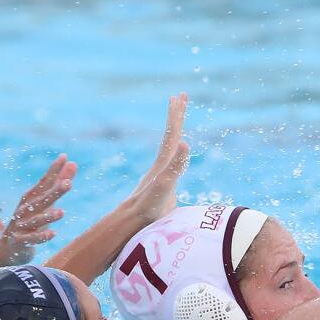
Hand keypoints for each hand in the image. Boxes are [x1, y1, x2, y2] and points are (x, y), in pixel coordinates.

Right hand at [3, 153, 77, 263]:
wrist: (6, 247)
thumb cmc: (30, 220)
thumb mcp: (45, 203)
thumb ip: (58, 184)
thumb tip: (73, 163)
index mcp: (30, 198)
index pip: (44, 182)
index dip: (53, 171)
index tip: (64, 157)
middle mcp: (25, 209)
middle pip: (41, 200)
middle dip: (55, 192)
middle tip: (68, 183)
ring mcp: (21, 225)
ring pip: (37, 220)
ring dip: (49, 216)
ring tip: (62, 212)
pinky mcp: (20, 241)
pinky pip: (32, 239)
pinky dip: (41, 236)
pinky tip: (52, 234)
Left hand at [123, 93, 189, 224]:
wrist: (133, 223)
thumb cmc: (149, 207)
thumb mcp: (165, 184)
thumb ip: (175, 164)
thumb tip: (185, 142)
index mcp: (164, 162)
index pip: (172, 133)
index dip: (177, 115)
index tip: (179, 95)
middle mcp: (162, 164)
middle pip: (170, 135)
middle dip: (176, 115)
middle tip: (180, 96)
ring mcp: (161, 174)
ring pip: (170, 147)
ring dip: (175, 132)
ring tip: (179, 123)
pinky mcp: (163, 186)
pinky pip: (171, 162)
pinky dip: (176, 154)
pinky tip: (177, 156)